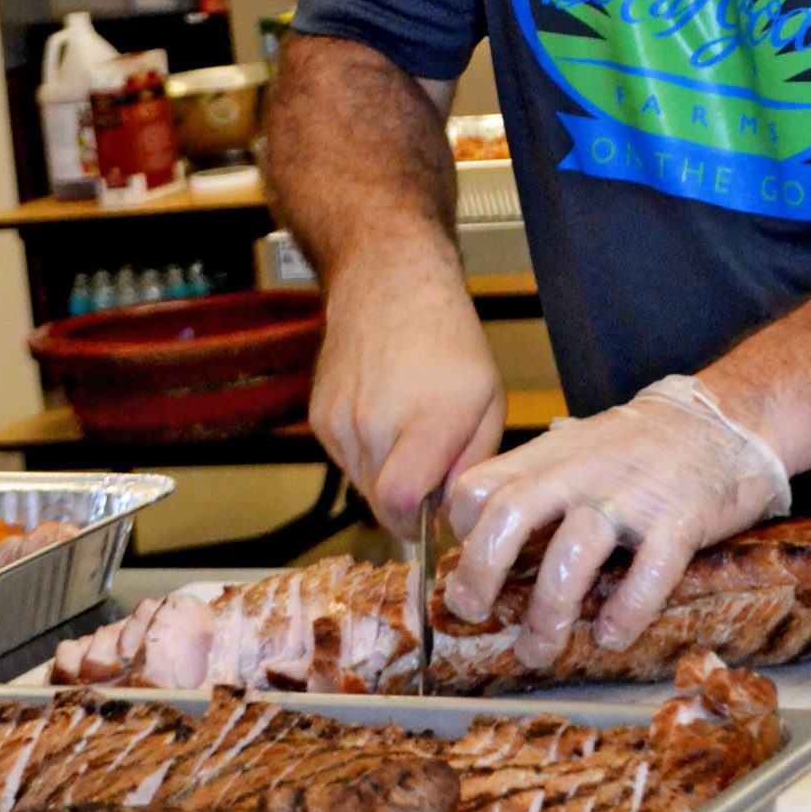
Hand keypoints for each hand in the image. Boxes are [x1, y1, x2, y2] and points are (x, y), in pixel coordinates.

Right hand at [309, 246, 504, 537]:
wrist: (391, 287)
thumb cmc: (449, 341)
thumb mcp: (490, 401)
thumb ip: (473, 464)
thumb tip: (452, 515)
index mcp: (427, 421)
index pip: (401, 504)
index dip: (417, 524)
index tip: (433, 518)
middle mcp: (377, 423)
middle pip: (381, 503)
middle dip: (407, 503)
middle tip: (429, 469)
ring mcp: (342, 420)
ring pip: (361, 484)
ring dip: (386, 477)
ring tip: (407, 433)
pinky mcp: (321, 417)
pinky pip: (345, 459)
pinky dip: (365, 454)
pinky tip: (384, 417)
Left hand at [444, 376, 791, 665]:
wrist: (728, 417)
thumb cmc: (645, 445)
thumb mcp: (579, 448)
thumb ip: (539, 482)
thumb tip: (490, 540)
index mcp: (552, 456)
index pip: (479, 486)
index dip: (460, 532)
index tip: (466, 570)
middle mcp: (583, 471)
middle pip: (510, 513)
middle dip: (481, 571)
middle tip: (474, 614)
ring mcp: (632, 493)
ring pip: (573, 551)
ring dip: (549, 611)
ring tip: (541, 649)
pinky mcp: (681, 517)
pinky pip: (648, 572)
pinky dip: (626, 613)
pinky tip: (611, 637)